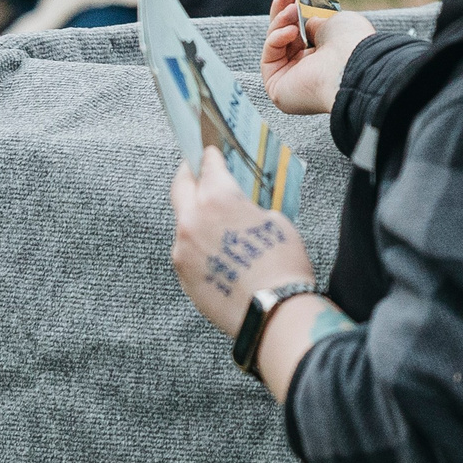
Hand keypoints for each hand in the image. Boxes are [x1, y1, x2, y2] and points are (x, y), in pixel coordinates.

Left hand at [169, 150, 317, 340]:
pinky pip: (186, 249)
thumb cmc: (281, 264)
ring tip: (214, 219)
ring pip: (183, 221)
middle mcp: (191, 220)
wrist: (272, 312)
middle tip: (196, 169)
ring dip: (194, 214)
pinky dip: (197, 244)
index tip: (210, 151)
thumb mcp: (275, 221)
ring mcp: (183, 250)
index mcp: (217, 198)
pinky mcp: (183, 275)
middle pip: (181, 186)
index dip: (210, 155)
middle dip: (189, 174)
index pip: (207, 165)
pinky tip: (216, 251)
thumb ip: (248, 207)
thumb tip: (238, 208)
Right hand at [261, 0, 374, 116]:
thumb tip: (302, 19)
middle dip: (282, 12)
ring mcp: (291, 81)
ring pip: (274, 44)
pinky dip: (276, 38)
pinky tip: (291, 30)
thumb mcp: (333, 21)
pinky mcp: (277, 88)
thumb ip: (314, 20)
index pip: (301, 34)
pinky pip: (269, 57)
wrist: (353, 65)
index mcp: (324, 58)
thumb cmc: (351, 43)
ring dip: (280, 22)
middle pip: (283, 37)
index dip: (294, 12)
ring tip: (291, 10)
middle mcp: (308, 71)